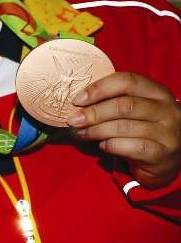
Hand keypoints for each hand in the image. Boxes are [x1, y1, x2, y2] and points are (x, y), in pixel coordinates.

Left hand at [69, 71, 180, 188]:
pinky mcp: (163, 154)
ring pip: (125, 127)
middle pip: (125, 105)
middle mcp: (167, 110)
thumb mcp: (132, 112)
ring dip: (97, 130)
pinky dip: (112, 145)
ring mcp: (168, 132)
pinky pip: (133, 147)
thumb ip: (113, 102)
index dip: (99, 88)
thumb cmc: (141, 131)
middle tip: (74, 120)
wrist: (163, 161)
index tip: (77, 100)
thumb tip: (78, 103)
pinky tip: (102, 146)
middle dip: (94, 112)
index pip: (128, 81)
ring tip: (81, 133)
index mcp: (158, 93)